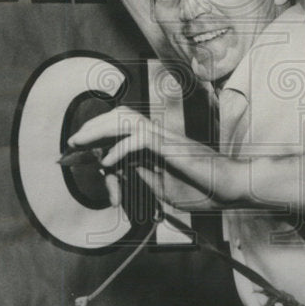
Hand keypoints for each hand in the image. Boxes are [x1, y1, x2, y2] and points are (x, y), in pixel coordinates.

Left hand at [67, 106, 248, 206]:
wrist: (231, 188)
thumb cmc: (204, 189)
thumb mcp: (163, 188)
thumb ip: (143, 176)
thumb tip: (120, 170)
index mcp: (157, 144)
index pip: (122, 131)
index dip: (99, 139)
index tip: (80, 154)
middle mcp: (159, 135)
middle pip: (120, 117)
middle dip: (92, 127)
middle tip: (73, 142)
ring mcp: (166, 139)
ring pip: (126, 120)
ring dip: (100, 129)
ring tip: (82, 142)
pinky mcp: (171, 147)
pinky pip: (139, 140)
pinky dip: (119, 149)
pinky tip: (108, 162)